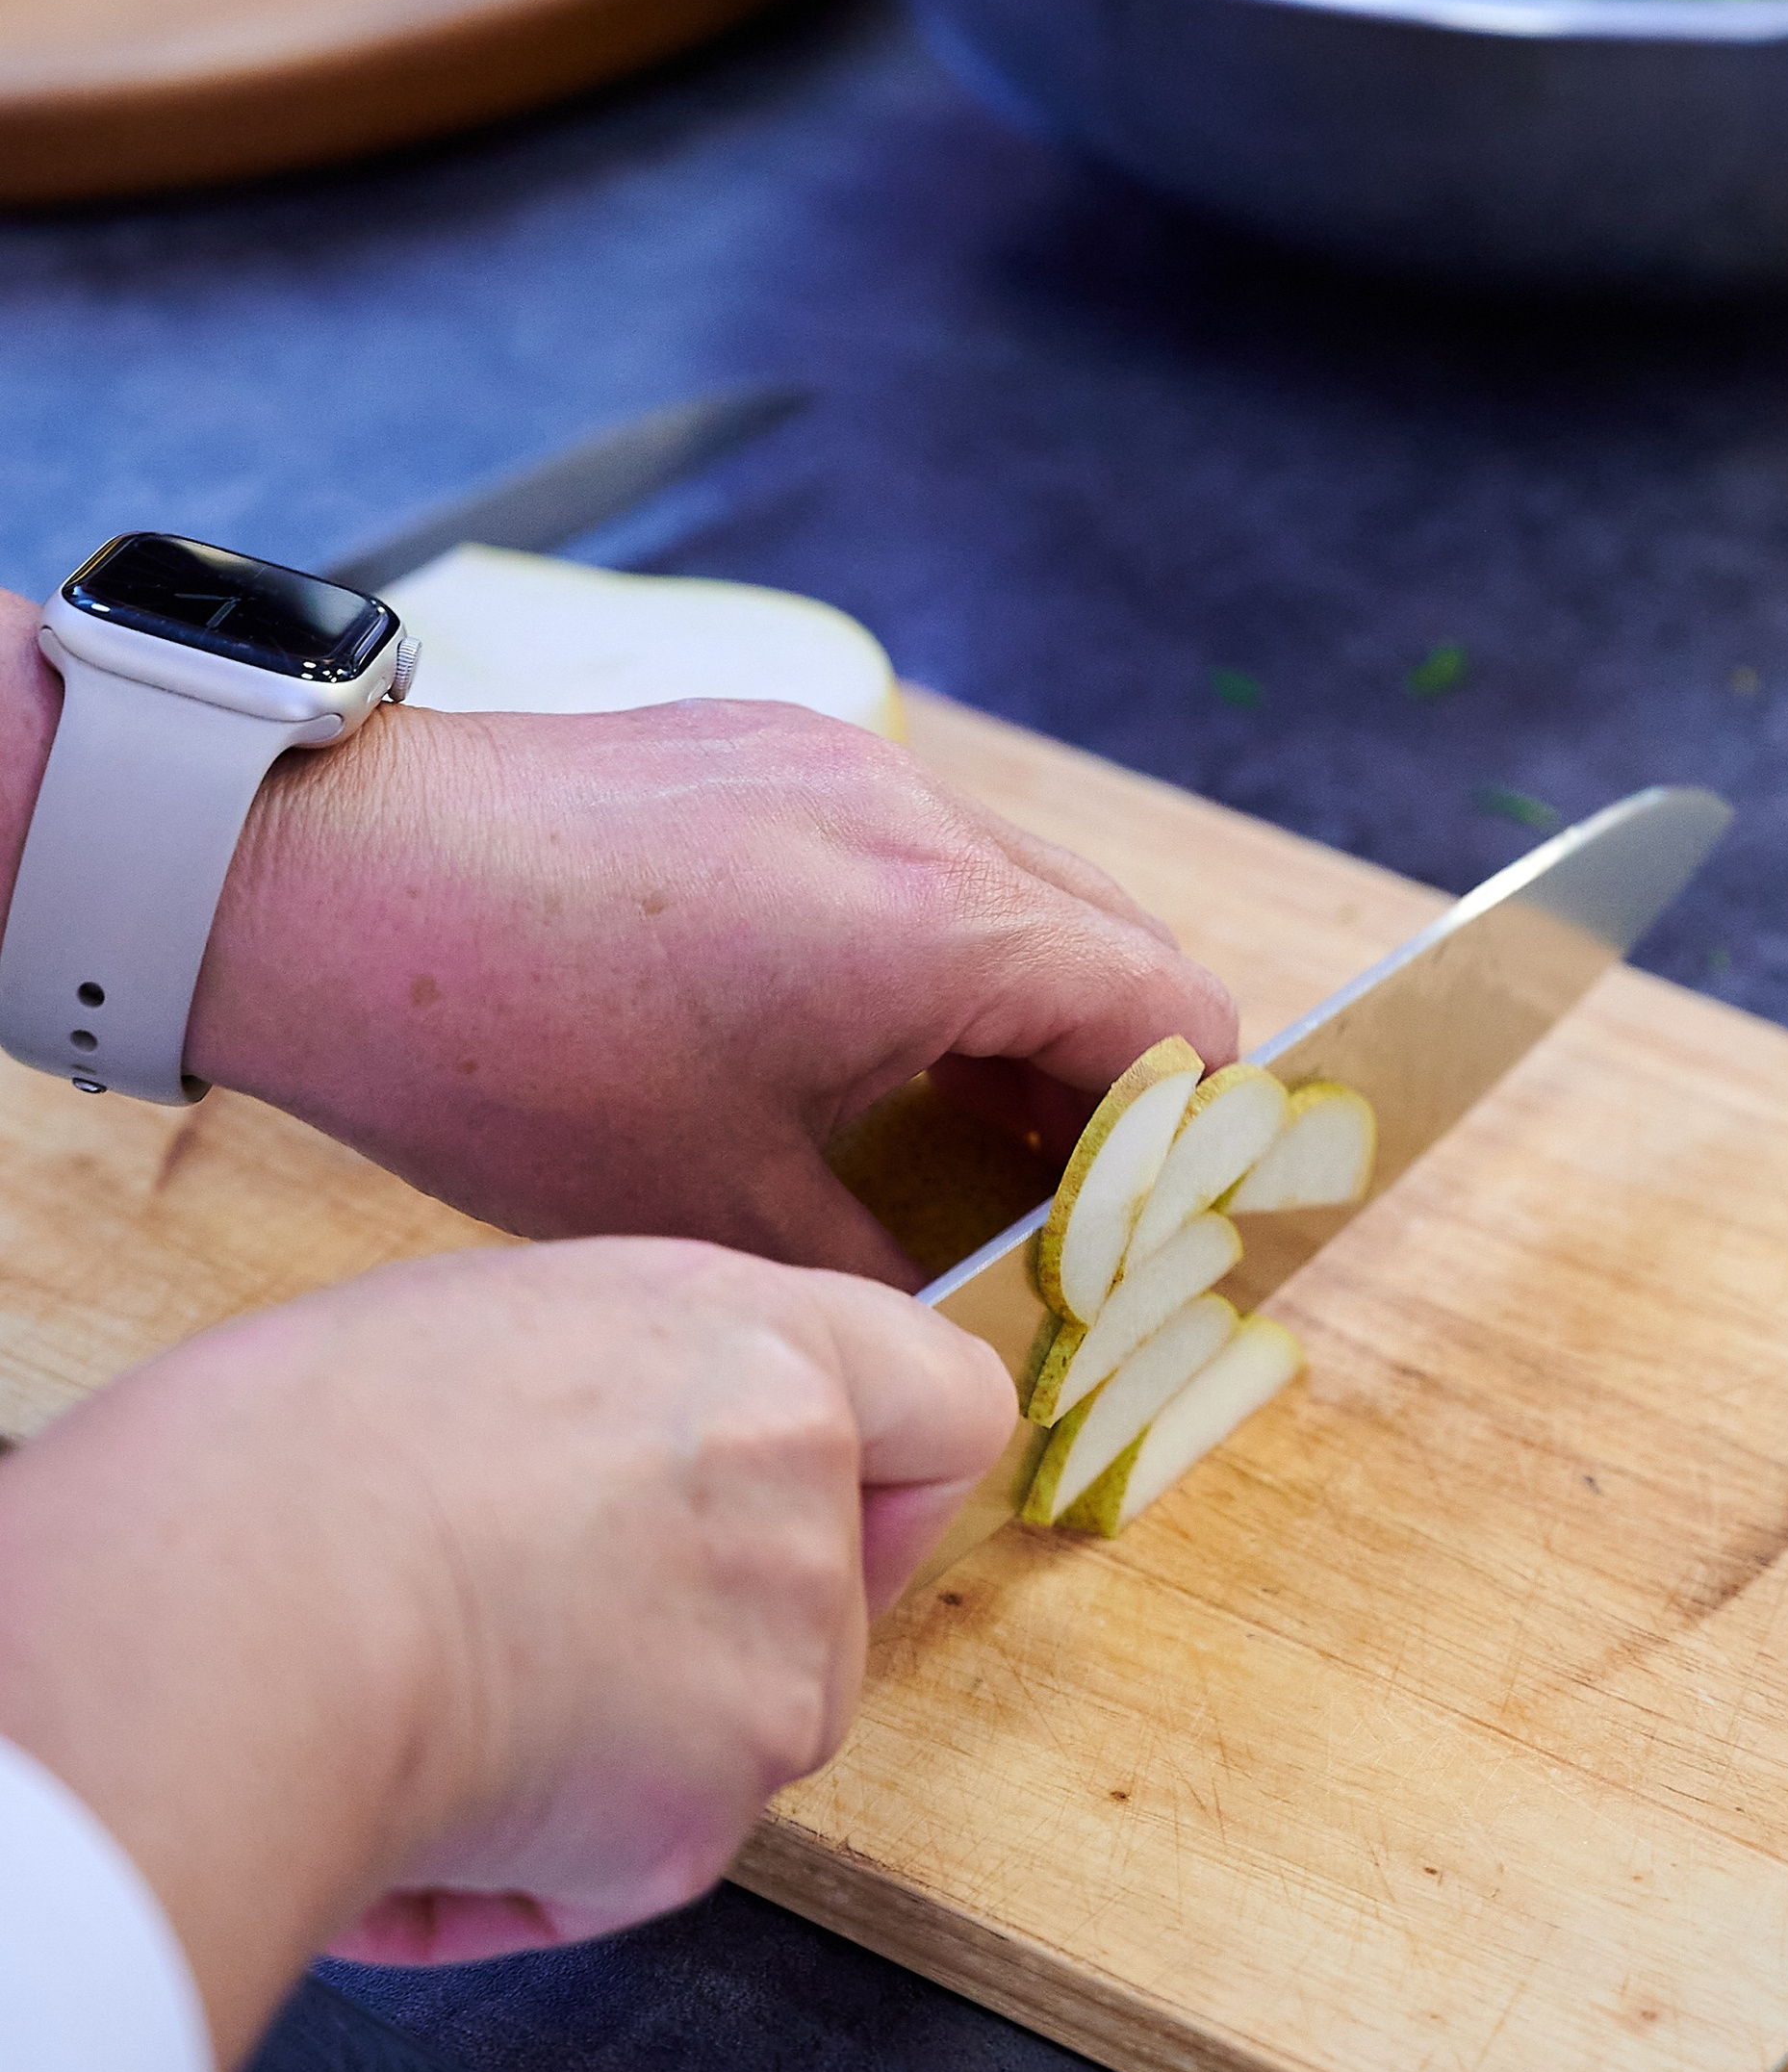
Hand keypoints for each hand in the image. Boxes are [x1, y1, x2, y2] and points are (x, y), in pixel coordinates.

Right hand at [0, 1236, 1014, 2068]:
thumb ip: (631, 1400)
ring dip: (605, 1754)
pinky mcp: (701, 1822)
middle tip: (539, 1629)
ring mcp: (774, 1663)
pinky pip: (618, 1869)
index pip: (950, 1404)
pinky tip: (407, 1807)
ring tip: (427, 1702)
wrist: (229, 1606)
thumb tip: (622, 1485)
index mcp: (754, 1341)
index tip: (817, 1507)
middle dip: (711, 1638)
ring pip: (724, 1737)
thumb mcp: (494, 1337)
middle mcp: (799, 1491)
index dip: (889, 1470)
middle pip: (829, 1601)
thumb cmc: (293, 1452)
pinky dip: (524, 1869)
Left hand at [181, 688, 1235, 1271]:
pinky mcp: (771, 747)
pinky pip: (919, 847)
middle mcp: (919, 816)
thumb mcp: (710, 1207)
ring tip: (965, 1130)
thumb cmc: (506, 1047)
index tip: (1149, 1226)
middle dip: (1111, 1076)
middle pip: (1115, 939)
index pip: (1171, 1015)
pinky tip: (859, 1037)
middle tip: (1069, 1199)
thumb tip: (959, 1324)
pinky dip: (936, 943)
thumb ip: (878, 1271)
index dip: (1186, 1135)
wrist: (316, 885)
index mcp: (937, 922)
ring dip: (1025, 1005)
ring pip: (1021, 887)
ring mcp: (845, 763)